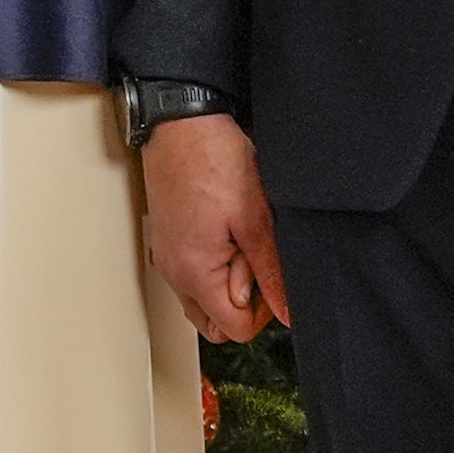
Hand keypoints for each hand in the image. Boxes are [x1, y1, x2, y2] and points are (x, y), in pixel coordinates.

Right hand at [140, 113, 288, 341]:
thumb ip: (270, 270)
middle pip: (214, 322)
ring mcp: (168, 256)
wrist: (180, 122)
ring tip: (242, 243)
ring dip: (228, 282)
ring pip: (203, 298)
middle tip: (258, 262)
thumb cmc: (212, 158)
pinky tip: (229, 232)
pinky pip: (194, 273)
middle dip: (243, 303)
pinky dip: (214, 265)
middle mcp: (174, 272)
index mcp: (194, 272)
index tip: (271, 277)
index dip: (262, 311)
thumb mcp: (255, 217)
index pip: (233, 330)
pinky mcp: (169, 240)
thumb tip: (285, 310)